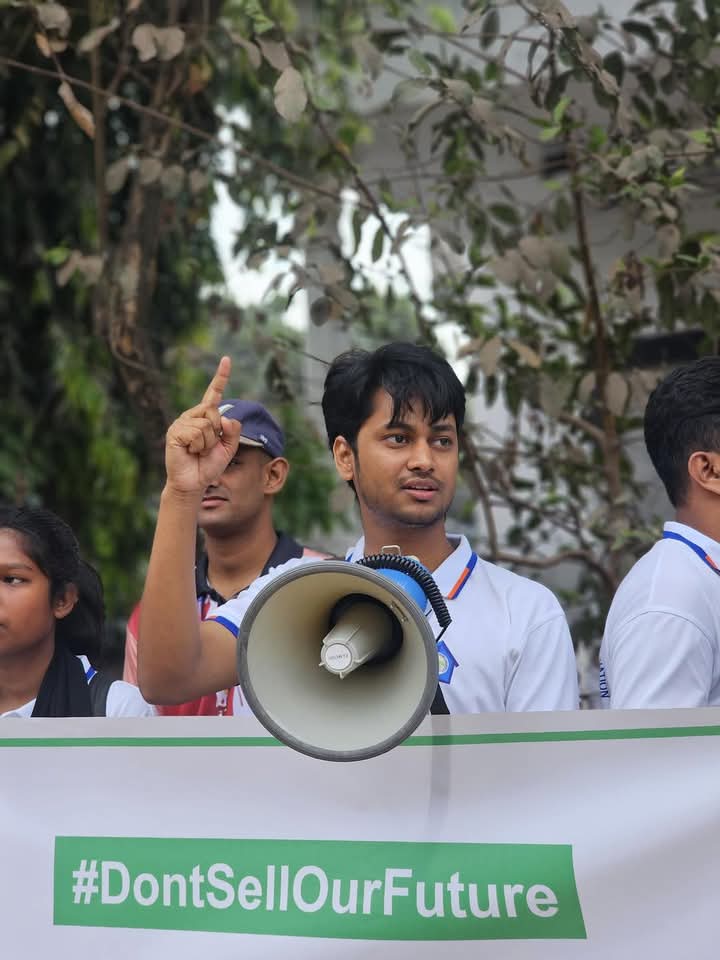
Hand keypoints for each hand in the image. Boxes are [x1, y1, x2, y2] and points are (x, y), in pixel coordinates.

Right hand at [164, 356, 241, 494]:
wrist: (193, 483)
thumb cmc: (208, 466)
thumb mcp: (228, 449)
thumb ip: (233, 432)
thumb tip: (227, 417)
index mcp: (205, 417)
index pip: (214, 393)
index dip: (221, 376)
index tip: (226, 359)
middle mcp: (192, 416)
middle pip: (214, 412)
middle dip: (217, 433)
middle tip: (207, 448)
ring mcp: (181, 423)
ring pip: (207, 424)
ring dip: (207, 443)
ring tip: (197, 451)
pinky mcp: (174, 432)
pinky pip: (196, 432)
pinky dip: (198, 446)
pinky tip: (190, 451)